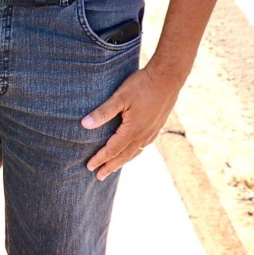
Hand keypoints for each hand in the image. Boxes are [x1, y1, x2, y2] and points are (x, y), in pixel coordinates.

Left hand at [81, 56, 187, 180]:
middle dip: (110, 166)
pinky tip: (132, 151)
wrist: (168, 77)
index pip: (112, 149)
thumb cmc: (142, 85)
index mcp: (133, 130)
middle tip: (99, 177)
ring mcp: (152, 132)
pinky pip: (143, 145)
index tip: (89, 167)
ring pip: (135, 152)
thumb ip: (103, 112)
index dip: (100, 158)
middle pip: (124, 156)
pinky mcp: (157, 126)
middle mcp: (143, 135)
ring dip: (122, 161)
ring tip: (113, 168)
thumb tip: (84, 125)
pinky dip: (134, 152)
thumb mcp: (120, 96)